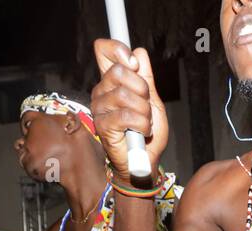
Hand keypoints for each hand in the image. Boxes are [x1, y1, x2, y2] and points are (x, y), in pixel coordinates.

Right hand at [91, 40, 168, 179]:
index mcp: (112, 81)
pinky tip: (142, 132)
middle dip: (141, 89)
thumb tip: (139, 52)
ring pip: (124, 94)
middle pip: (118, 71)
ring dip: (143, 111)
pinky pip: (126, 115)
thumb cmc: (146, 132)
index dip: (118, 49)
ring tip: (144, 122)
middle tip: (145, 106)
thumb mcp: (152, 100)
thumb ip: (146, 77)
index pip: (103, 51)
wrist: (145, 160)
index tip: (134, 63)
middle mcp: (101, 91)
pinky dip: (142, 124)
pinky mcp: (102, 126)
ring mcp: (99, 108)